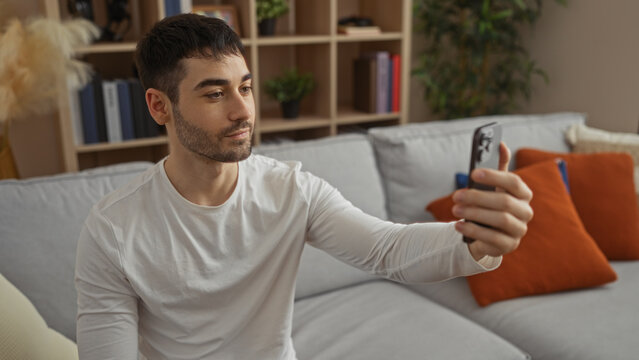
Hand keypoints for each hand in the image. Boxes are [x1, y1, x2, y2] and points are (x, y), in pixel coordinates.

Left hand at [452, 142, 533, 260]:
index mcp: (523, 194)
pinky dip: (473, 230)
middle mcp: (526, 212)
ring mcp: (519, 230)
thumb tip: (501, 143)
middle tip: (456, 195)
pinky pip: (492, 238)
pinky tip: (458, 225)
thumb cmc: (489, 204)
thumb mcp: (492, 186)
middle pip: (504, 202)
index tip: (473, 173)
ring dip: (474, 213)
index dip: (495, 176)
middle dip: (478, 197)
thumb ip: (497, 167)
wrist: (485, 234)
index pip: (514, 182)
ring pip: (500, 219)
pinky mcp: (509, 246)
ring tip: (455, 209)